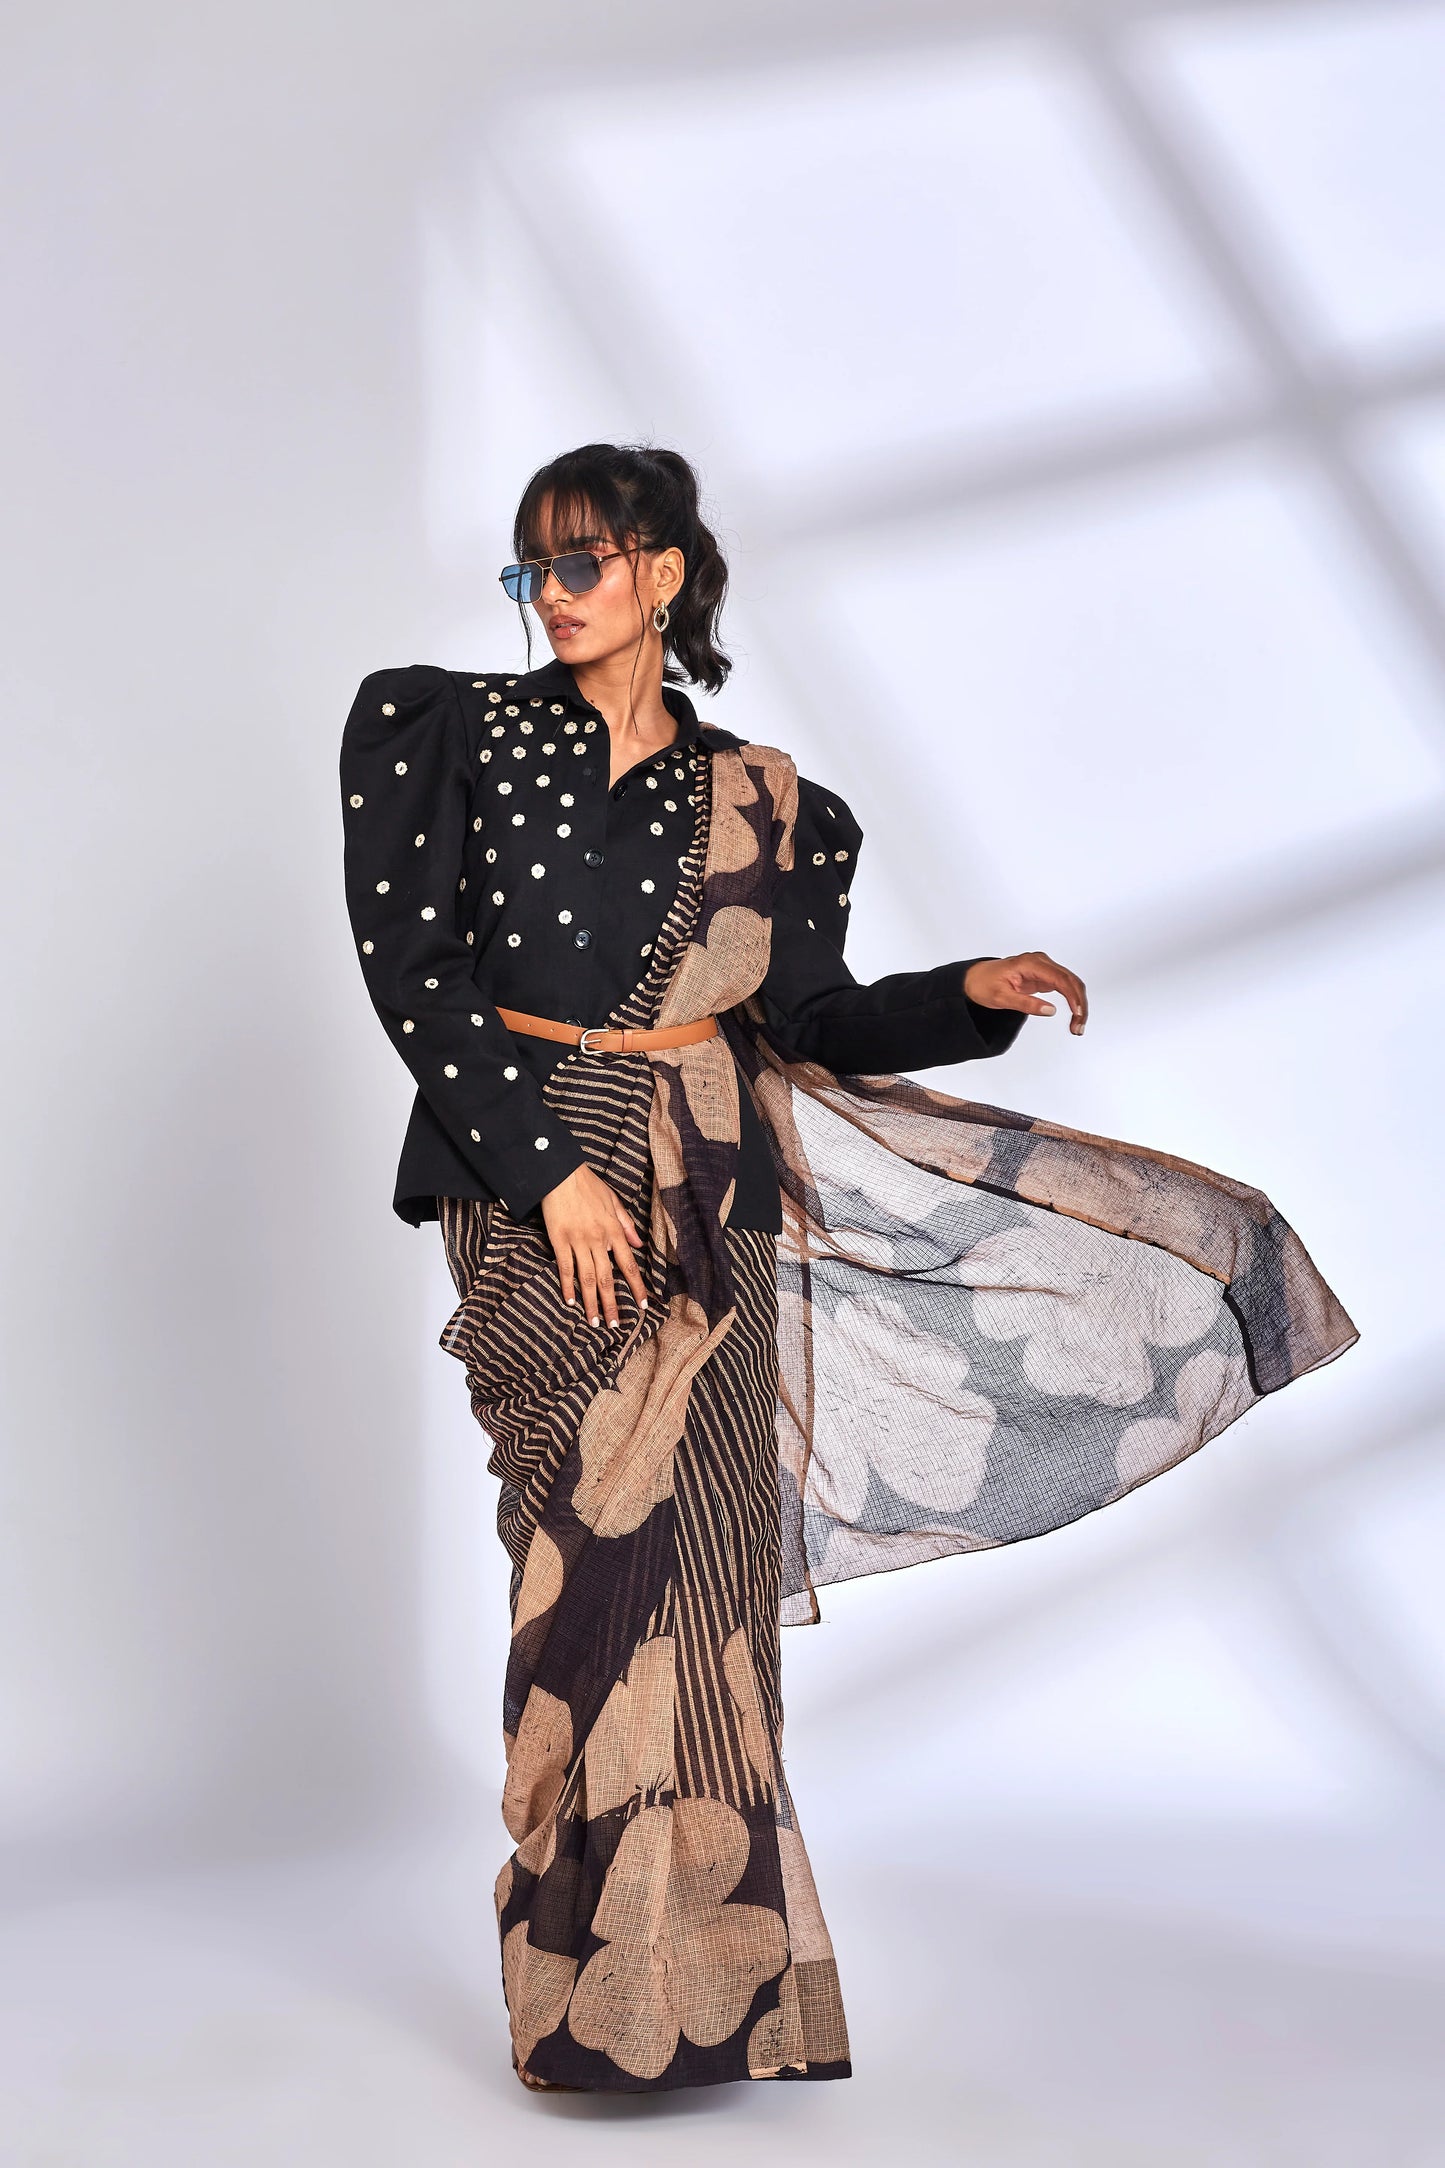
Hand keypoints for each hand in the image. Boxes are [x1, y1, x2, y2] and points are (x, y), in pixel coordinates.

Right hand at [540, 1164, 647, 1326]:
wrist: (561, 1173)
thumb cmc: (588, 1185)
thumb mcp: (614, 1201)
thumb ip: (627, 1225)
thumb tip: (640, 1244)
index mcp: (614, 1231)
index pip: (629, 1265)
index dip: (637, 1288)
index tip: (642, 1306)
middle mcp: (599, 1240)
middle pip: (609, 1279)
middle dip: (613, 1304)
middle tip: (615, 1325)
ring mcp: (578, 1241)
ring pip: (588, 1278)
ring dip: (592, 1302)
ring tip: (594, 1322)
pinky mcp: (559, 1240)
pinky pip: (565, 1267)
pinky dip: (568, 1286)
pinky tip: (571, 1301)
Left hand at [964, 952, 1087, 1035]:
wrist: (974, 978)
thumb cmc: (984, 984)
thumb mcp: (1001, 998)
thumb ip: (1026, 1004)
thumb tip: (1050, 1010)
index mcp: (1031, 963)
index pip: (1061, 979)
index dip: (1073, 997)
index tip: (1078, 1014)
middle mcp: (1041, 962)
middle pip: (1071, 981)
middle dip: (1080, 1004)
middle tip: (1079, 1027)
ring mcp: (1044, 968)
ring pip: (1071, 984)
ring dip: (1078, 1004)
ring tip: (1077, 1026)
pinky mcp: (1044, 976)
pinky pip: (1065, 986)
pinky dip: (1072, 1000)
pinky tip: (1074, 1014)